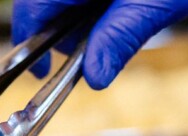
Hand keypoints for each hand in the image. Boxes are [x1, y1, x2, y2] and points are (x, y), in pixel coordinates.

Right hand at [12, 0, 187, 88]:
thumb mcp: (155, 2)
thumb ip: (121, 37)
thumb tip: (94, 76)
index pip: (32, 10)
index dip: (32, 45)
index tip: (42, 71)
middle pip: (44, 3)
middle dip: (63, 29)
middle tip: (94, 47)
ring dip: (81, 14)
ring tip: (116, 18)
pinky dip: (92, 2)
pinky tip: (116, 3)